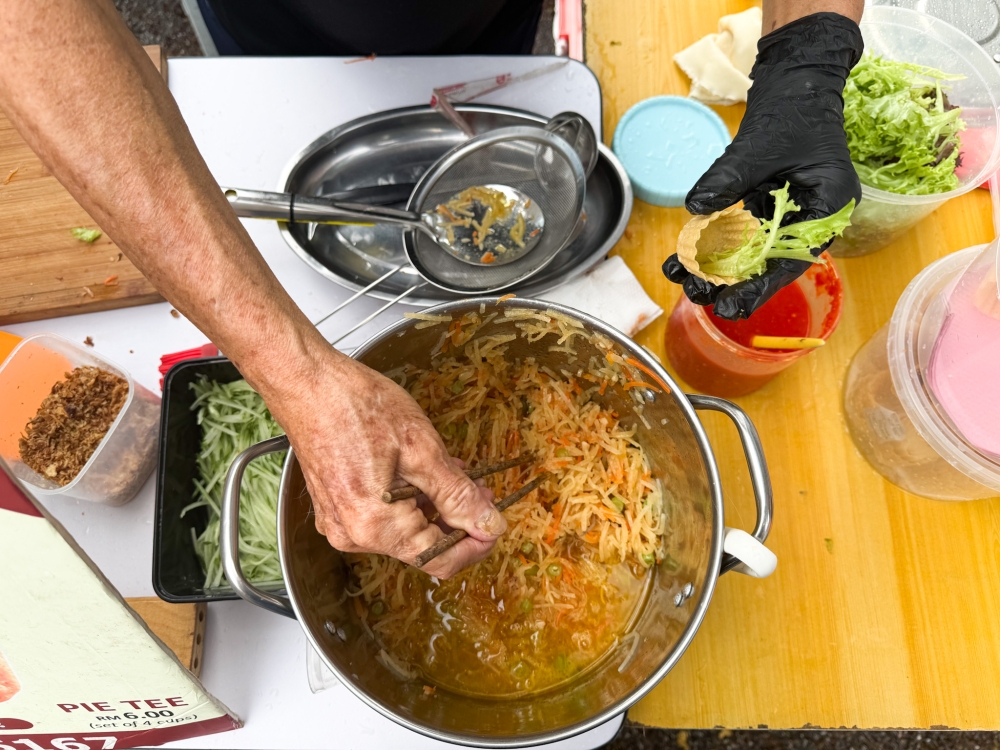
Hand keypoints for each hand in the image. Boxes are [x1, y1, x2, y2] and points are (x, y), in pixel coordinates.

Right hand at [262, 349, 504, 578]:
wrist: (305, 381)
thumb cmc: (355, 406)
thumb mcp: (421, 449)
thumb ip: (458, 494)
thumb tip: (488, 524)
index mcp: (375, 527)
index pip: (438, 560)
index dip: (474, 546)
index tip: (494, 525)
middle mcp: (353, 534)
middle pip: (420, 546)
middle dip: (456, 520)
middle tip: (480, 489)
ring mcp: (339, 522)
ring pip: (403, 530)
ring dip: (433, 507)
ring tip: (453, 472)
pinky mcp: (334, 506)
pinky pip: (382, 516)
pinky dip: (408, 500)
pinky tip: (422, 472)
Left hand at [663, 12, 862, 319]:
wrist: (795, 79)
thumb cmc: (792, 108)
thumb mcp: (759, 145)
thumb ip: (728, 177)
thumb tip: (695, 206)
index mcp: (828, 207)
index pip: (792, 260)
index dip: (759, 287)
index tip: (730, 307)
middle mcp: (811, 216)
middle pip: (768, 261)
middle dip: (730, 279)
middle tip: (696, 293)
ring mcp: (789, 211)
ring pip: (750, 249)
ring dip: (715, 264)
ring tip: (680, 277)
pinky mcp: (768, 204)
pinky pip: (739, 231)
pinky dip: (713, 241)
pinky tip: (682, 255)